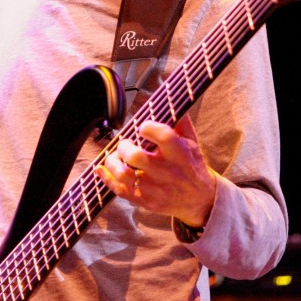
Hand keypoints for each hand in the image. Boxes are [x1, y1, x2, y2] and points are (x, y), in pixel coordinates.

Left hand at [95, 117, 217, 227]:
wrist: (199, 199)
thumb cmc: (192, 166)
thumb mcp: (192, 142)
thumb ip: (181, 121)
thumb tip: (169, 99)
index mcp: (180, 153)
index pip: (162, 136)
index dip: (148, 127)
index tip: (143, 127)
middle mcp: (167, 171)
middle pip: (136, 156)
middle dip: (124, 146)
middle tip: (126, 144)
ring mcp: (155, 188)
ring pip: (124, 174)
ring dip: (113, 162)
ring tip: (115, 156)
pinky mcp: (145, 200)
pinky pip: (120, 190)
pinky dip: (107, 178)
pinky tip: (102, 169)